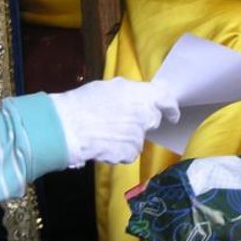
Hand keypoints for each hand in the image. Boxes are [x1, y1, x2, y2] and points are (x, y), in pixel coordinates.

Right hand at [49, 78, 179, 166]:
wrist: (68, 127)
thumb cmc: (84, 102)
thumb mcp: (110, 88)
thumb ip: (131, 93)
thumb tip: (142, 96)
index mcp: (141, 95)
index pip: (166, 100)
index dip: (170, 107)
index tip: (172, 114)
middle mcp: (145, 115)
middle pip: (152, 119)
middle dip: (142, 121)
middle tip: (123, 120)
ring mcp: (138, 136)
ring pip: (138, 137)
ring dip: (128, 136)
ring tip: (106, 132)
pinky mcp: (130, 153)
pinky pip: (129, 152)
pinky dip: (120, 150)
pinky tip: (105, 144)